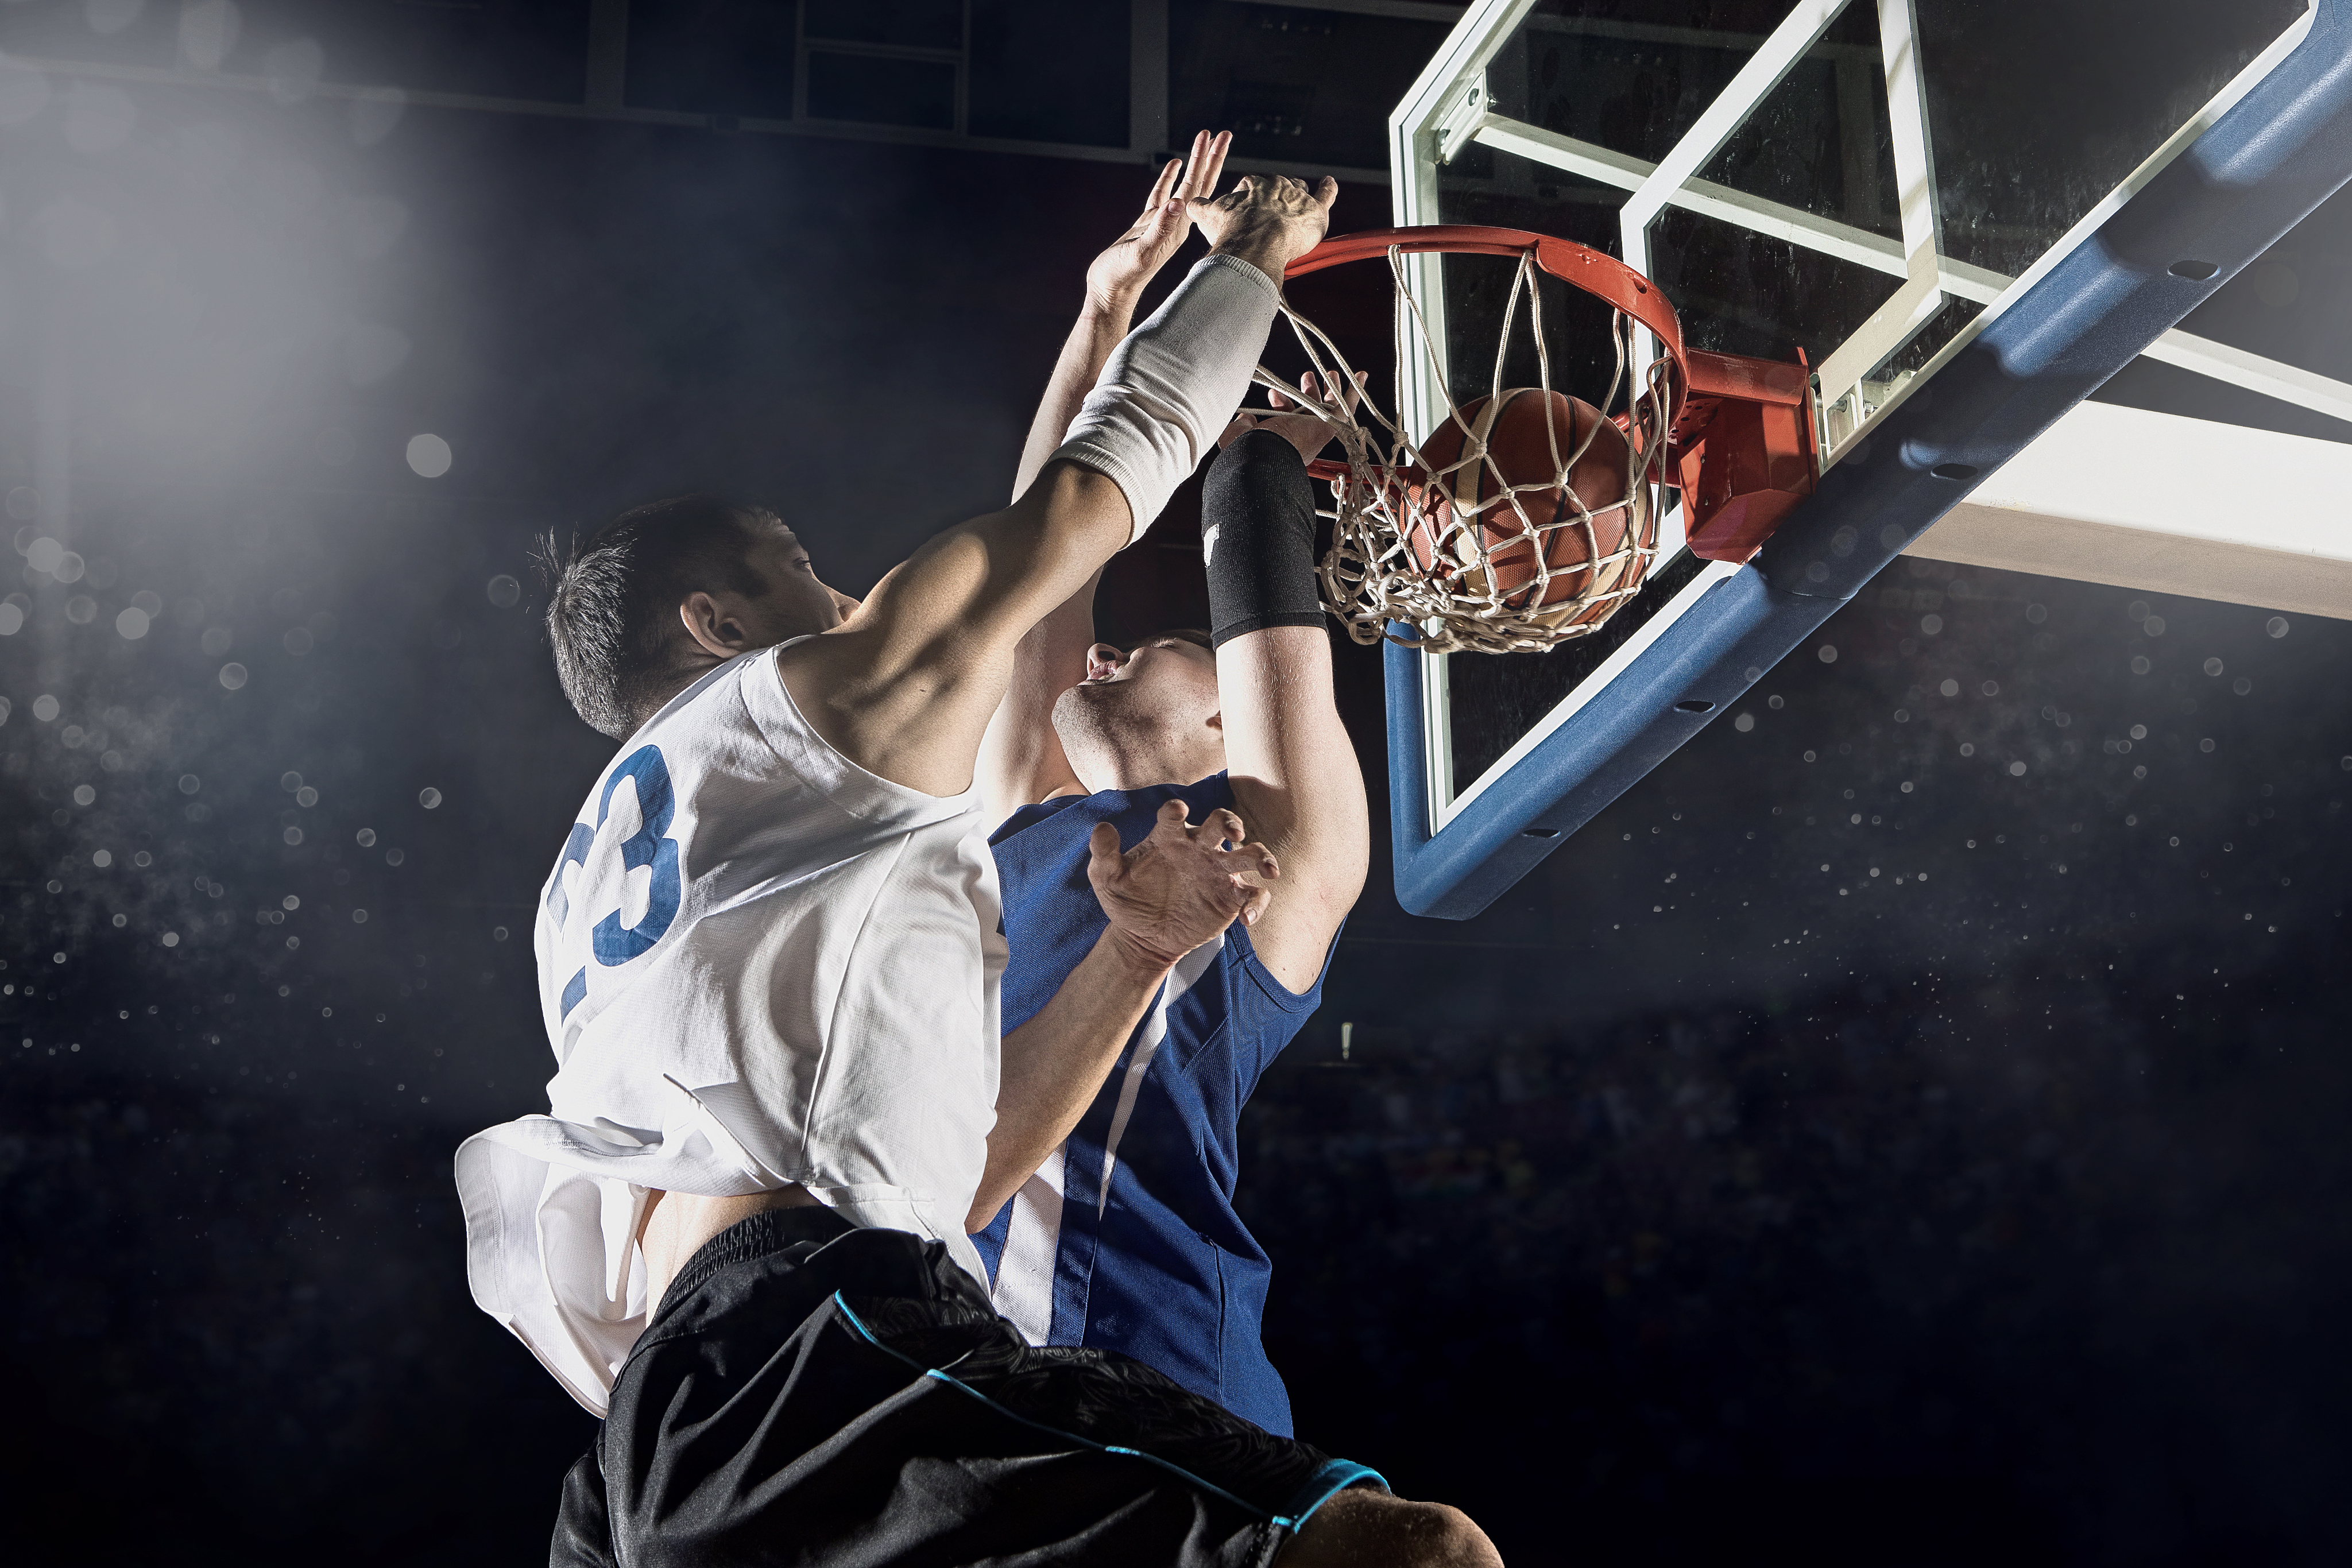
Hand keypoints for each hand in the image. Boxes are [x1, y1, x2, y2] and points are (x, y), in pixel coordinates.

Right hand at [1085, 130, 1232, 314]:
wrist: (1111, 292)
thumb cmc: (1124, 276)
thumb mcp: (1143, 251)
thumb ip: (1160, 229)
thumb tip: (1177, 204)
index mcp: (1179, 226)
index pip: (1200, 187)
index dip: (1210, 162)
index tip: (1222, 140)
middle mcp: (1177, 222)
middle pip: (1200, 182)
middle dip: (1211, 157)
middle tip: (1223, 133)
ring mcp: (1164, 222)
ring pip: (1183, 185)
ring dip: (1194, 163)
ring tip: (1202, 141)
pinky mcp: (1149, 223)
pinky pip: (1162, 193)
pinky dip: (1169, 177)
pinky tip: (1174, 165)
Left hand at [1087, 799, 1277, 969]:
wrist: (1141, 937)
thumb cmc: (1127, 900)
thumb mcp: (1107, 878)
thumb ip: (1103, 853)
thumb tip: (1102, 828)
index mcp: (1169, 837)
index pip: (1175, 816)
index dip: (1177, 811)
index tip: (1177, 813)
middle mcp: (1198, 849)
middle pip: (1221, 823)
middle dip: (1230, 822)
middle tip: (1233, 832)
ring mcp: (1218, 873)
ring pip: (1250, 854)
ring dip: (1262, 857)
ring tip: (1268, 870)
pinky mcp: (1231, 899)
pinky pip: (1253, 896)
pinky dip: (1256, 905)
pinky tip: (1245, 920)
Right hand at [1190, 173, 1338, 283]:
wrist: (1256, 243)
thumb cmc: (1232, 231)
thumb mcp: (1208, 217)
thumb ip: (1199, 209)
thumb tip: (1186, 204)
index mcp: (1251, 185)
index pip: (1250, 186)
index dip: (1248, 199)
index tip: (1245, 212)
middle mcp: (1276, 185)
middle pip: (1276, 187)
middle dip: (1273, 197)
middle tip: (1268, 215)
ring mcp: (1297, 196)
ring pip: (1299, 190)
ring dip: (1298, 195)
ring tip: (1296, 205)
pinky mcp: (1315, 210)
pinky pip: (1326, 195)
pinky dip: (1329, 189)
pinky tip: (1330, 183)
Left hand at [1219, 369, 1367, 461]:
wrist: (1264, 455)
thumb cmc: (1249, 449)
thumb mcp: (1237, 435)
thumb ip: (1242, 425)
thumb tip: (1244, 419)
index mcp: (1283, 444)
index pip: (1288, 419)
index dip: (1283, 403)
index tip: (1273, 393)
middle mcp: (1302, 439)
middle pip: (1311, 412)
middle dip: (1310, 392)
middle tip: (1307, 375)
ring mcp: (1317, 431)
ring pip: (1330, 408)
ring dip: (1330, 389)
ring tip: (1331, 372)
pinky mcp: (1331, 425)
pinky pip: (1347, 406)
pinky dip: (1354, 390)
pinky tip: (1361, 376)